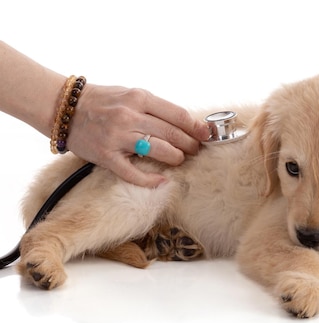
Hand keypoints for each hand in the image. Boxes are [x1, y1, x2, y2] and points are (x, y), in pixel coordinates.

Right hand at [67, 84, 209, 186]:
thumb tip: (186, 122)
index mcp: (138, 98)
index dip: (195, 127)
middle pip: (172, 134)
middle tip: (195, 150)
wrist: (63, 108)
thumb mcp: (130, 95)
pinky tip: (162, 181)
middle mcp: (129, 116)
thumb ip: (154, 107)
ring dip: (175, 157)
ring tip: (179, 159)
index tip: (206, 135)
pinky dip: (150, 180)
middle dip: (190, 144)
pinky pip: (133, 173)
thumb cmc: (102, 101)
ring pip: (159, 151)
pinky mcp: (107, 156)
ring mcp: (118, 137)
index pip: (177, 115)